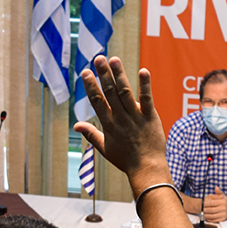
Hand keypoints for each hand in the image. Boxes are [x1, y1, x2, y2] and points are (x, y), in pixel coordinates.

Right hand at [74, 55, 169, 186]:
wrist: (146, 169)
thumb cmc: (125, 160)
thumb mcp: (104, 148)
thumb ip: (91, 134)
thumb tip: (76, 126)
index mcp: (108, 124)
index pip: (97, 101)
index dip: (90, 86)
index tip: (85, 72)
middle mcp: (120, 118)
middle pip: (110, 93)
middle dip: (103, 75)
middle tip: (98, 58)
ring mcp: (135, 117)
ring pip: (125, 93)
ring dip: (120, 75)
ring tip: (114, 60)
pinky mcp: (150, 117)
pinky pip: (147, 99)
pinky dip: (145, 85)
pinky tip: (143, 71)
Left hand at [202, 188, 226, 224]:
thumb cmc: (225, 201)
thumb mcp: (223, 195)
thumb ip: (218, 192)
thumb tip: (216, 187)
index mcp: (222, 202)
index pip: (212, 203)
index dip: (206, 203)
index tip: (203, 203)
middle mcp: (223, 208)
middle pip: (211, 210)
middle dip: (205, 210)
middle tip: (202, 209)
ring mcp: (223, 214)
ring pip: (212, 216)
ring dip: (206, 215)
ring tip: (203, 213)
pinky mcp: (222, 219)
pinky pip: (214, 220)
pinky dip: (209, 219)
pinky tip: (207, 217)